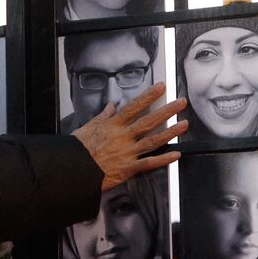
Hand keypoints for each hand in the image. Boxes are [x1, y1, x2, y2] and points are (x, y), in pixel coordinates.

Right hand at [71, 82, 187, 191]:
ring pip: (153, 140)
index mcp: (113, 126)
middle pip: (149, 121)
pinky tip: (176, 154)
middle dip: (167, 111)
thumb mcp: (87, 128)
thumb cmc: (77, 151)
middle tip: (181, 102)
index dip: (149, 95)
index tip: (161, 87)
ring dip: (170, 132)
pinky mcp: (128, 169)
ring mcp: (127, 153)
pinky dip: (163, 159)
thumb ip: (102, 117)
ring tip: (184, 125)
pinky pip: (149, 163)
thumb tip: (111, 107)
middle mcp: (123, 137)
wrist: (73, 171)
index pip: (135, 106)